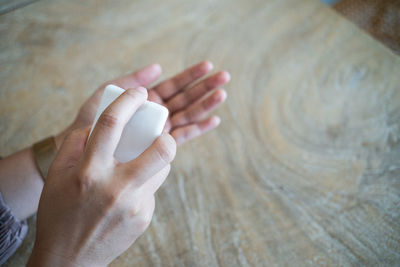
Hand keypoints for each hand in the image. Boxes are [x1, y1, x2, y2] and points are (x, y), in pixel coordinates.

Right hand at [28, 88, 175, 265]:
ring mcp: (134, 206)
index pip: (111, 124)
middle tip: (163, 131)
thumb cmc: (61, 212)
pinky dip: (145, 185)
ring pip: (162, 170)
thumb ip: (77, 143)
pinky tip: (128, 194)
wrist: (69, 258)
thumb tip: (100, 123)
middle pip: (160, 150)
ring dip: (158, 159)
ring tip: (142, 161)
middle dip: (168, 135)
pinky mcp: (145, 218)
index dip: (128, 101)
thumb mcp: (59, 174)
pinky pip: (152, 191)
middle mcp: (116, 188)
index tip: (139, 92)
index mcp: (89, 171)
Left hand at [56, 61, 229, 147]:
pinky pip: (181, 138)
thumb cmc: (88, 123)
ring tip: (222, 94)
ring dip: (205, 106)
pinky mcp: (158, 149)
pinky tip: (213, 121)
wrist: (77, 154)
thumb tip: (158, 68)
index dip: (191, 76)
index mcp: (146, 102)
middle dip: (204, 88)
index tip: (207, 66)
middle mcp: (155, 115)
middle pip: (185, 99)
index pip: (173, 86)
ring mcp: (158, 132)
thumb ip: (129, 82)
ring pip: (186, 116)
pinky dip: (197, 129)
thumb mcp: (106, 96)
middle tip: (225, 77)